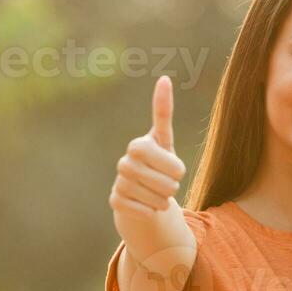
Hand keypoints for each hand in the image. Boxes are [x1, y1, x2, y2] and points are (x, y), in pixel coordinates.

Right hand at [110, 75, 186, 226]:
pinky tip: (146, 206)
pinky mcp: (115, 201)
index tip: (175, 169)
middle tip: (165, 183)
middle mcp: (124, 162)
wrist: (139, 193)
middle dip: (173, 187)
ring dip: (163, 201)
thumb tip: (164, 78)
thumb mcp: (164, 141)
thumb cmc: (157, 164)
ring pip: (157, 200)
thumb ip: (163, 113)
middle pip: (167, 184)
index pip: (170, 163)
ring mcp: (118, 182)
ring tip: (156, 194)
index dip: (176, 169)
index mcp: (138, 146)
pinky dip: (151, 212)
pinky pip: (144, 211)